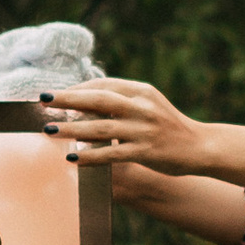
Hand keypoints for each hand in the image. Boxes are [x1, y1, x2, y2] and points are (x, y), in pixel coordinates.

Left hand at [41, 79, 214, 175]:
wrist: (201, 146)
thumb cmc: (168, 125)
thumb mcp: (148, 104)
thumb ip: (122, 100)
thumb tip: (85, 99)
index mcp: (141, 91)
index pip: (103, 85)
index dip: (76, 88)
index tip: (55, 94)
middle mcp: (142, 106)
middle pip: (97, 99)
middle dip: (67, 99)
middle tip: (43, 100)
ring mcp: (143, 129)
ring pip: (100, 127)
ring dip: (72, 129)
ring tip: (49, 130)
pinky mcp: (145, 151)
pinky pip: (111, 154)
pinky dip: (90, 156)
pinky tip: (73, 159)